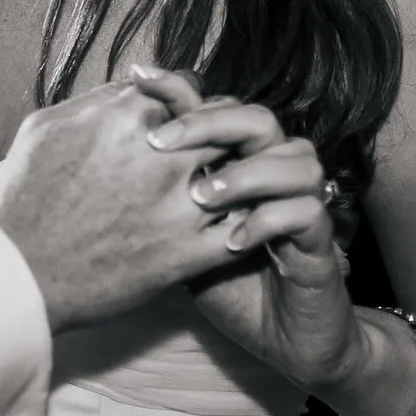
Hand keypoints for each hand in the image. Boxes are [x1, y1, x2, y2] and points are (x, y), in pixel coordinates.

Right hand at [0, 80, 257, 331]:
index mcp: (127, 116)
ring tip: (228, 192)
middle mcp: (161, 154)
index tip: (190, 120)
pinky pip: (242, 233)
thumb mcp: (44, 129)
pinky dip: (243, 230)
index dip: (192, 104)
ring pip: (242, 175)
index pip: (189, 89)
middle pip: (224, 127)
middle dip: (221, 137)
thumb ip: (95, 102)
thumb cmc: (23, 200)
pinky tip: (231, 232)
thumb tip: (131, 87)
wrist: (17, 273)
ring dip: (238, 181)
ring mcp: (178, 204)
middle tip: (215, 153)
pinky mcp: (186, 254)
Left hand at [133, 72, 360, 391]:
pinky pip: (305, 211)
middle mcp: (275, 171)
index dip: (179, 88)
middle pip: (256, 118)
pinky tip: (230, 242)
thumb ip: (153, 193)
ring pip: (294, 156)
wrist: (280, 338)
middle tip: (158, 144)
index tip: (136, 77)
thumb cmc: (222, 283)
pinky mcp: (321, 243)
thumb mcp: (176, 236)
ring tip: (200, 198)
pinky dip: (266, 220)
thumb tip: (94, 149)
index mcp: (240, 160)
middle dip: (209, 122)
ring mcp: (303, 202)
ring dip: (243, 173)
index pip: (217, 105)